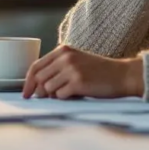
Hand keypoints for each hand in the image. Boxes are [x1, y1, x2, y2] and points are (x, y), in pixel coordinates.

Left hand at [22, 45, 144, 99]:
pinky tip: (76, 94)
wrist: (122, 75)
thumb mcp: (76, 62)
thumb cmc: (99, 72)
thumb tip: (37, 89)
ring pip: (48, 88)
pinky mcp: (78, 82)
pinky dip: (65, 98)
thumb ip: (57, 69)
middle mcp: (65, 58)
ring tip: (68, 93)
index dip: (28, 82)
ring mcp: (72, 69)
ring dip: (54, 95)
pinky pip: (60, 95)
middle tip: (49, 98)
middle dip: (41, 91)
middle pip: (39, 78)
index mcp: (63, 50)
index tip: (26, 94)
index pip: (36, 66)